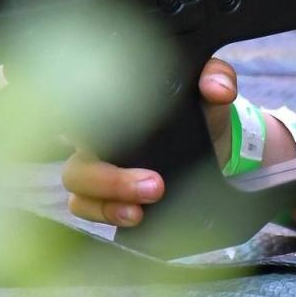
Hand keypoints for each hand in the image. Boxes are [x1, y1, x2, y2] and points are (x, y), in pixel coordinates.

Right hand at [62, 56, 239, 226]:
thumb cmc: (199, 110)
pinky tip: (137, 219)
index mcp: (112, 111)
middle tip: (154, 185)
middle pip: (78, 166)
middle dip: (109, 181)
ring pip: (79, 193)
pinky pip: (91, 211)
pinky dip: (109, 218)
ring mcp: (99, 173)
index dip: (77, 129)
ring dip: (106, 205)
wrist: (214, 144)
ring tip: (139, 212)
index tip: (98, 140)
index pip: (78, 117)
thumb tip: (218, 89)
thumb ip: (215, 78)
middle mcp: (96, 143)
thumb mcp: (208, 89)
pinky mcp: (110, 199)